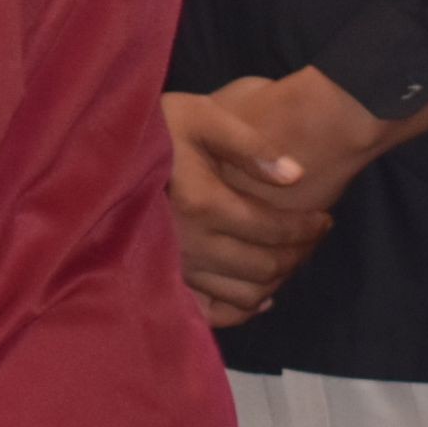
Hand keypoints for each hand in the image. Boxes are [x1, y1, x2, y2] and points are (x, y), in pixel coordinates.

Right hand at [162, 85, 330, 326]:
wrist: (101, 149)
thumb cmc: (156, 127)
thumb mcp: (201, 116)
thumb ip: (249, 143)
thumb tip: (295, 175)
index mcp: (204, 204)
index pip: (273, 229)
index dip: (308, 228)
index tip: (326, 220)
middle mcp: (190, 244)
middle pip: (264, 267)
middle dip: (298, 254)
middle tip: (313, 238)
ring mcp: (175, 266)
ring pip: (243, 295)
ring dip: (276, 281)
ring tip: (289, 258)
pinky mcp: (162, 277)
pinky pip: (210, 311)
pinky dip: (241, 309)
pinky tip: (259, 295)